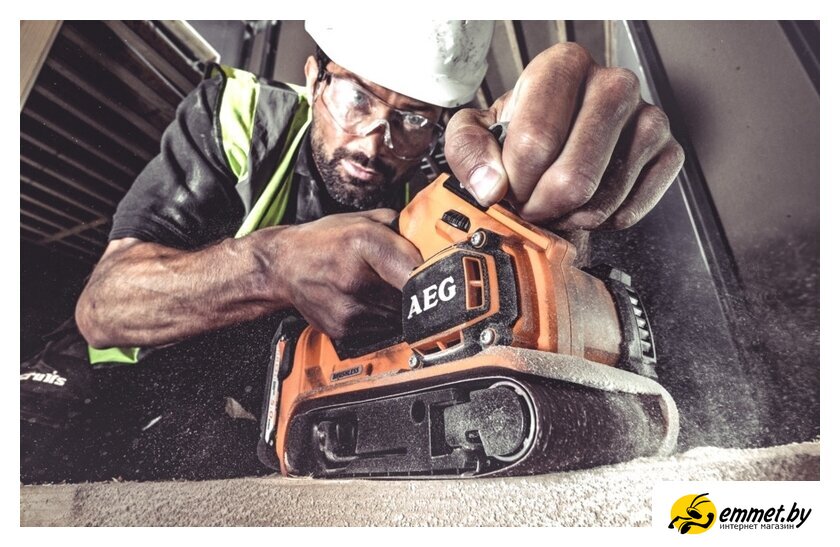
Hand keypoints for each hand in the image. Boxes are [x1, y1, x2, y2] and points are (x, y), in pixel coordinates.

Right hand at [276, 209, 421, 338]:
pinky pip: (379, 326)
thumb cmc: (323, 241)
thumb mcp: (361, 220)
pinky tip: (362, 298)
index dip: (433, 275)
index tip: (439, 276)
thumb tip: (430, 238)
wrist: (283, 266)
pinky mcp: (343, 329)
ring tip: (378, 286)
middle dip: (415, 289)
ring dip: (397, 303)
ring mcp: (348, 307)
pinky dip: (379, 315)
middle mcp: (355, 277)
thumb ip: (398, 227)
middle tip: (404, 278)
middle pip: (411, 296)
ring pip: (398, 314)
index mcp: (363, 242)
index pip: (417, 269)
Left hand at [445, 42, 684, 229]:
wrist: (560, 140)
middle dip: (542, 207)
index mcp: (563, 66)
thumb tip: (492, 185)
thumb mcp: (475, 131)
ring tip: (556, 202)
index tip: (508, 190)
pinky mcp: (669, 152)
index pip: (536, 141)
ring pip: (603, 199)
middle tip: (531, 206)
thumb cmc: (519, 132)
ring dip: (569, 217)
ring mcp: (648, 117)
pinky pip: (632, 210)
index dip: (516, 182)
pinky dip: (603, 221)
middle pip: (574, 177)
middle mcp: (613, 83)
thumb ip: (467, 150)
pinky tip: (587, 203)